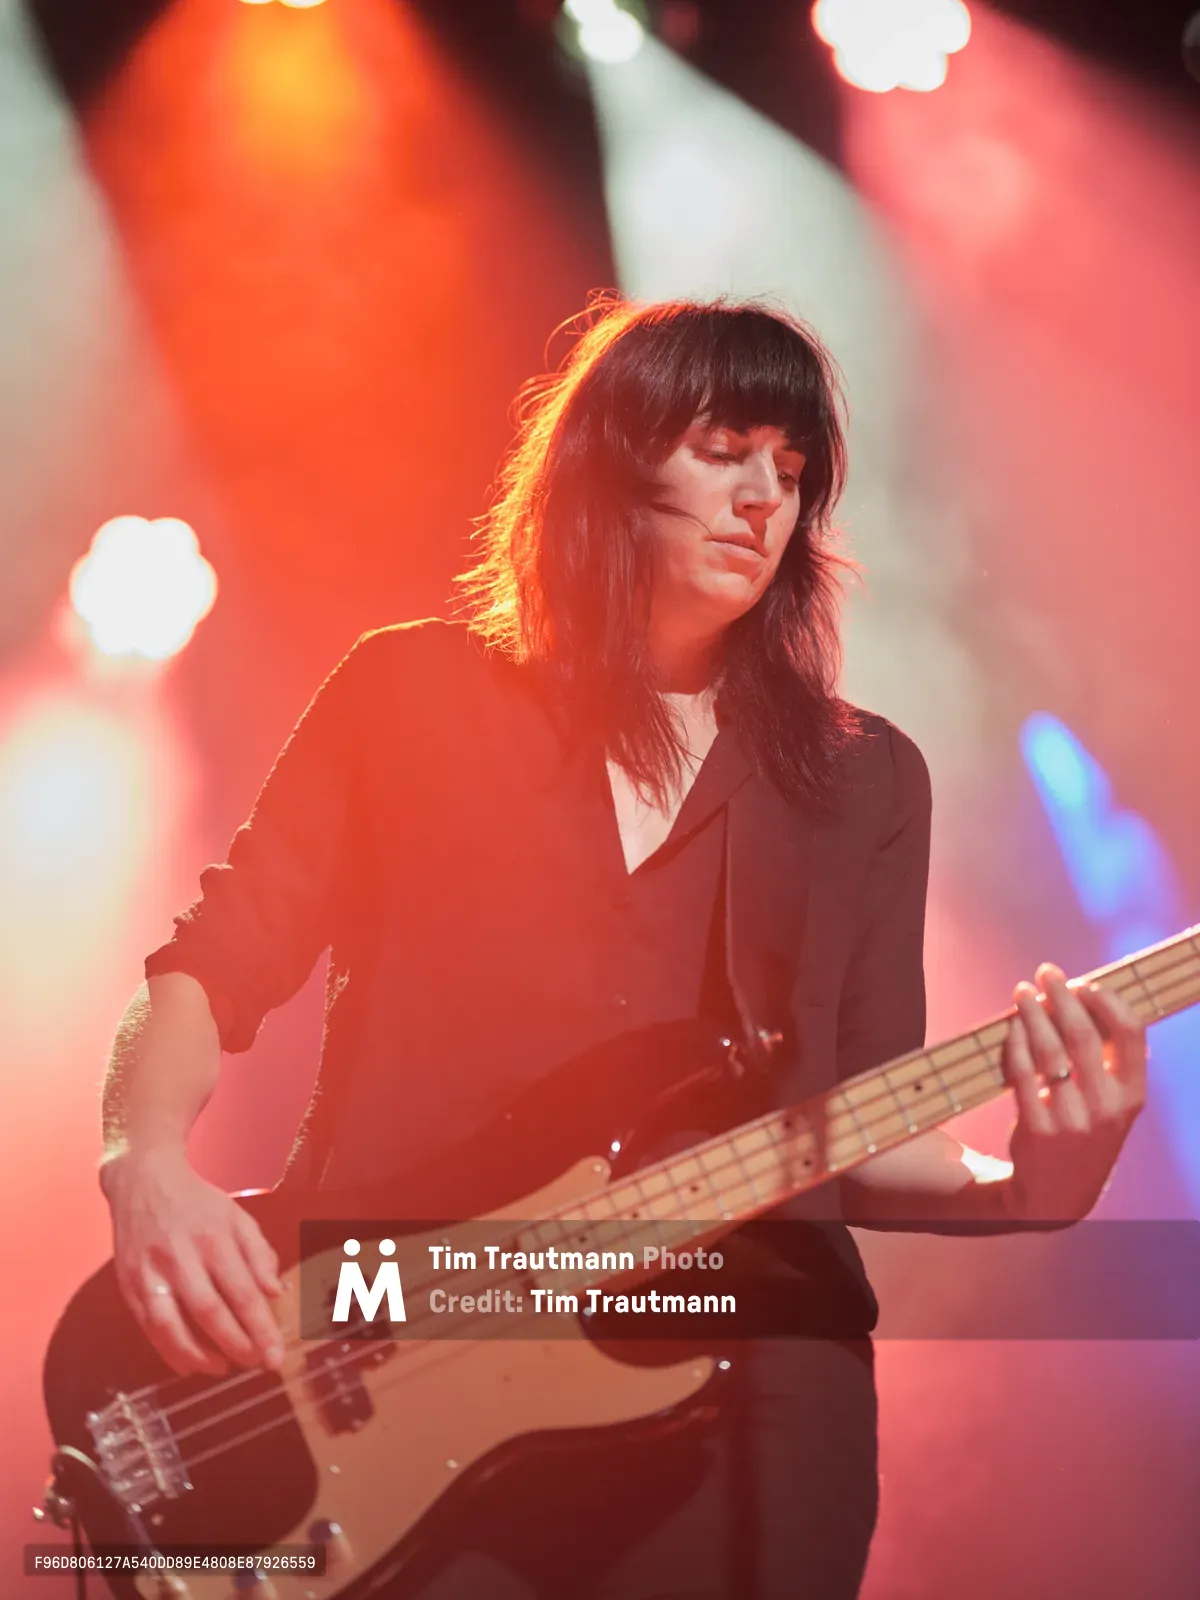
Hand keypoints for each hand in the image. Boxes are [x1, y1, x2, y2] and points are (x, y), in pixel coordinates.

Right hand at [102, 1145, 285, 1376]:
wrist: (143, 1181)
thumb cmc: (198, 1203)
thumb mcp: (237, 1217)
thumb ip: (259, 1254)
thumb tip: (275, 1293)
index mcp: (213, 1237)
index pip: (242, 1292)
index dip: (260, 1328)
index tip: (276, 1357)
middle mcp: (180, 1256)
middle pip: (208, 1312)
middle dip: (234, 1346)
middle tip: (255, 1364)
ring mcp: (149, 1272)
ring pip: (170, 1326)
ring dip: (197, 1356)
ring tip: (222, 1368)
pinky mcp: (127, 1284)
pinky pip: (148, 1327)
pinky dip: (168, 1351)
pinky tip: (189, 1363)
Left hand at [1000, 963, 1147, 1223]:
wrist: (1057, 1195)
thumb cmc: (1086, 1131)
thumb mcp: (1112, 1105)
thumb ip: (1108, 1062)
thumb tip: (1085, 998)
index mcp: (1133, 1096)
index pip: (1131, 1034)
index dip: (1107, 1001)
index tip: (1084, 983)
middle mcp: (1107, 1109)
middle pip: (1084, 1035)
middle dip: (1062, 996)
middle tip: (1046, 972)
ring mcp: (1072, 1121)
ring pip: (1049, 1051)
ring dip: (1033, 1014)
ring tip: (1022, 992)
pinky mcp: (1037, 1130)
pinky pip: (1021, 1074)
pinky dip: (1015, 1044)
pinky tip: (1011, 1026)